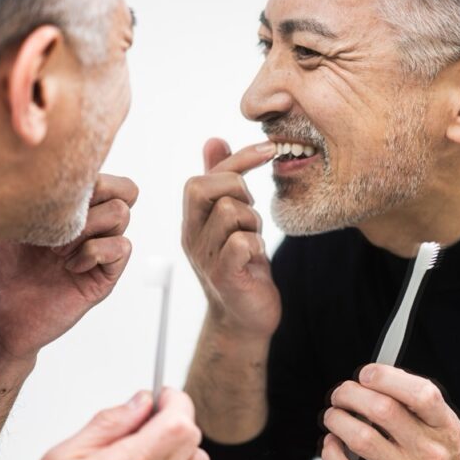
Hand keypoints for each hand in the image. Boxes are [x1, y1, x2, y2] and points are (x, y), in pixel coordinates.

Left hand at [0, 174, 138, 362]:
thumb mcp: (2, 220)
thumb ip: (26, 190)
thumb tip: (35, 158)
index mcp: (67, 206)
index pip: (100, 172)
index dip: (86, 172)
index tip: (54, 186)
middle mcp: (88, 224)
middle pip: (123, 188)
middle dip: (96, 194)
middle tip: (65, 213)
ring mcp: (97, 248)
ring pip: (122, 213)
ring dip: (91, 225)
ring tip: (59, 247)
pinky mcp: (104, 275)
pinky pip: (122, 247)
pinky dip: (96, 252)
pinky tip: (68, 266)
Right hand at [3, 389, 209, 459]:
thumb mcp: (60, 458)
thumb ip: (107, 424)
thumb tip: (138, 403)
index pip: (179, 423)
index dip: (176, 401)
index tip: (163, 397)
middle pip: (193, 443)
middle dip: (176, 423)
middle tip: (150, 423)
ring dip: (179, 454)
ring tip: (149, 456)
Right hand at [182, 138, 277, 339]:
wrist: (245, 318)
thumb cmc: (242, 264)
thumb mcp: (232, 219)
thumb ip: (221, 181)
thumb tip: (213, 140)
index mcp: (193, 220)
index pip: (204, 177)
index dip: (237, 158)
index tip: (268, 150)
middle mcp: (192, 236)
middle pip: (205, 187)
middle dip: (239, 188)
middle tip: (252, 210)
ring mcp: (205, 257)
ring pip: (229, 211)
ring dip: (252, 220)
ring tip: (253, 239)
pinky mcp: (224, 277)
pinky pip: (240, 242)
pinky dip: (255, 244)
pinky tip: (257, 257)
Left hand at [321, 365, 459, 459]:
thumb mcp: (444, 430)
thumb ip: (416, 403)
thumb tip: (377, 376)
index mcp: (444, 428)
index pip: (421, 393)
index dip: (386, 377)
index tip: (366, 374)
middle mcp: (428, 452)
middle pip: (382, 409)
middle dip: (350, 394)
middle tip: (341, 395)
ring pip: (360, 438)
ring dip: (337, 420)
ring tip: (334, 417)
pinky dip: (331, 453)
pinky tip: (333, 445)